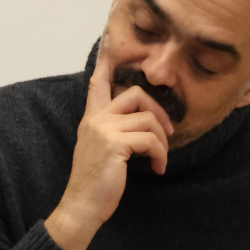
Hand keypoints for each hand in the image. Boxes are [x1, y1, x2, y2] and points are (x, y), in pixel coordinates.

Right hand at [45, 39, 175, 249]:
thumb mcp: (100, 152)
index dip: (105, 64)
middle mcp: (95, 120)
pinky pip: (150, 139)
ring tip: (160, 159)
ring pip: (148, 119)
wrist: (81, 206)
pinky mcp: (115, 144)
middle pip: (136, 94)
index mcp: (91, 120)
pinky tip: (158, 169)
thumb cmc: (95, 184)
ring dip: (162, 141)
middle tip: (168, 133)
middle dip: (158, 112)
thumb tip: (141, 127)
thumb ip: (113, 134)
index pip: (97, 84)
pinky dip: (160, 155)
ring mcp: (104, 130)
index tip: (109, 42)